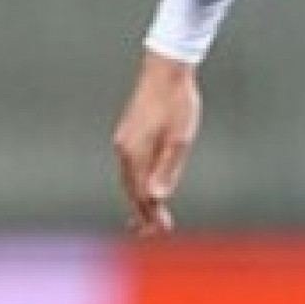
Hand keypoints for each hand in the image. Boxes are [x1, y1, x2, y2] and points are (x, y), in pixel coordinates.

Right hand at [111, 50, 201, 237]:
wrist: (166, 71)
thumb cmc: (178, 104)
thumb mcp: (181, 138)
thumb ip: (168, 168)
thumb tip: (157, 197)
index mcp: (136, 154)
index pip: (142, 194)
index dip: (151, 214)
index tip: (160, 231)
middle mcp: (124, 150)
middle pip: (131, 189)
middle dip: (141, 211)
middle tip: (150, 232)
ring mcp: (123, 140)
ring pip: (128, 177)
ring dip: (137, 197)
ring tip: (144, 215)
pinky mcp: (128, 132)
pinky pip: (129, 165)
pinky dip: (135, 180)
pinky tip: (142, 183)